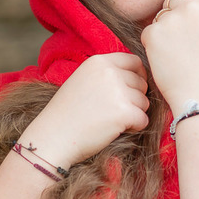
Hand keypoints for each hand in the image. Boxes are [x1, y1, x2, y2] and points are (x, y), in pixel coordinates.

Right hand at [21, 53, 149, 168]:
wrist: (53, 137)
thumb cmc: (66, 113)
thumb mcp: (83, 80)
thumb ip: (106, 74)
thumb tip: (137, 76)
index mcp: (99, 61)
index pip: (135, 61)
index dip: (138, 76)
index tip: (130, 90)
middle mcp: (110, 72)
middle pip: (141, 83)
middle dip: (135, 99)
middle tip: (115, 111)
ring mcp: (118, 91)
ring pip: (144, 102)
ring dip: (135, 114)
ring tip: (112, 121)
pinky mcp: (124, 112)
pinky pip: (143, 119)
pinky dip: (135, 128)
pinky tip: (115, 130)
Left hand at [140, 0, 198, 113]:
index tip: (178, 2)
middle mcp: (190, 7)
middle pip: (170, 0)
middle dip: (171, 16)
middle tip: (182, 42)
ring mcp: (170, 19)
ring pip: (158, 18)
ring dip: (162, 32)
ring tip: (177, 54)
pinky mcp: (153, 33)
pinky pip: (147, 33)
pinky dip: (152, 45)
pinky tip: (166, 60)